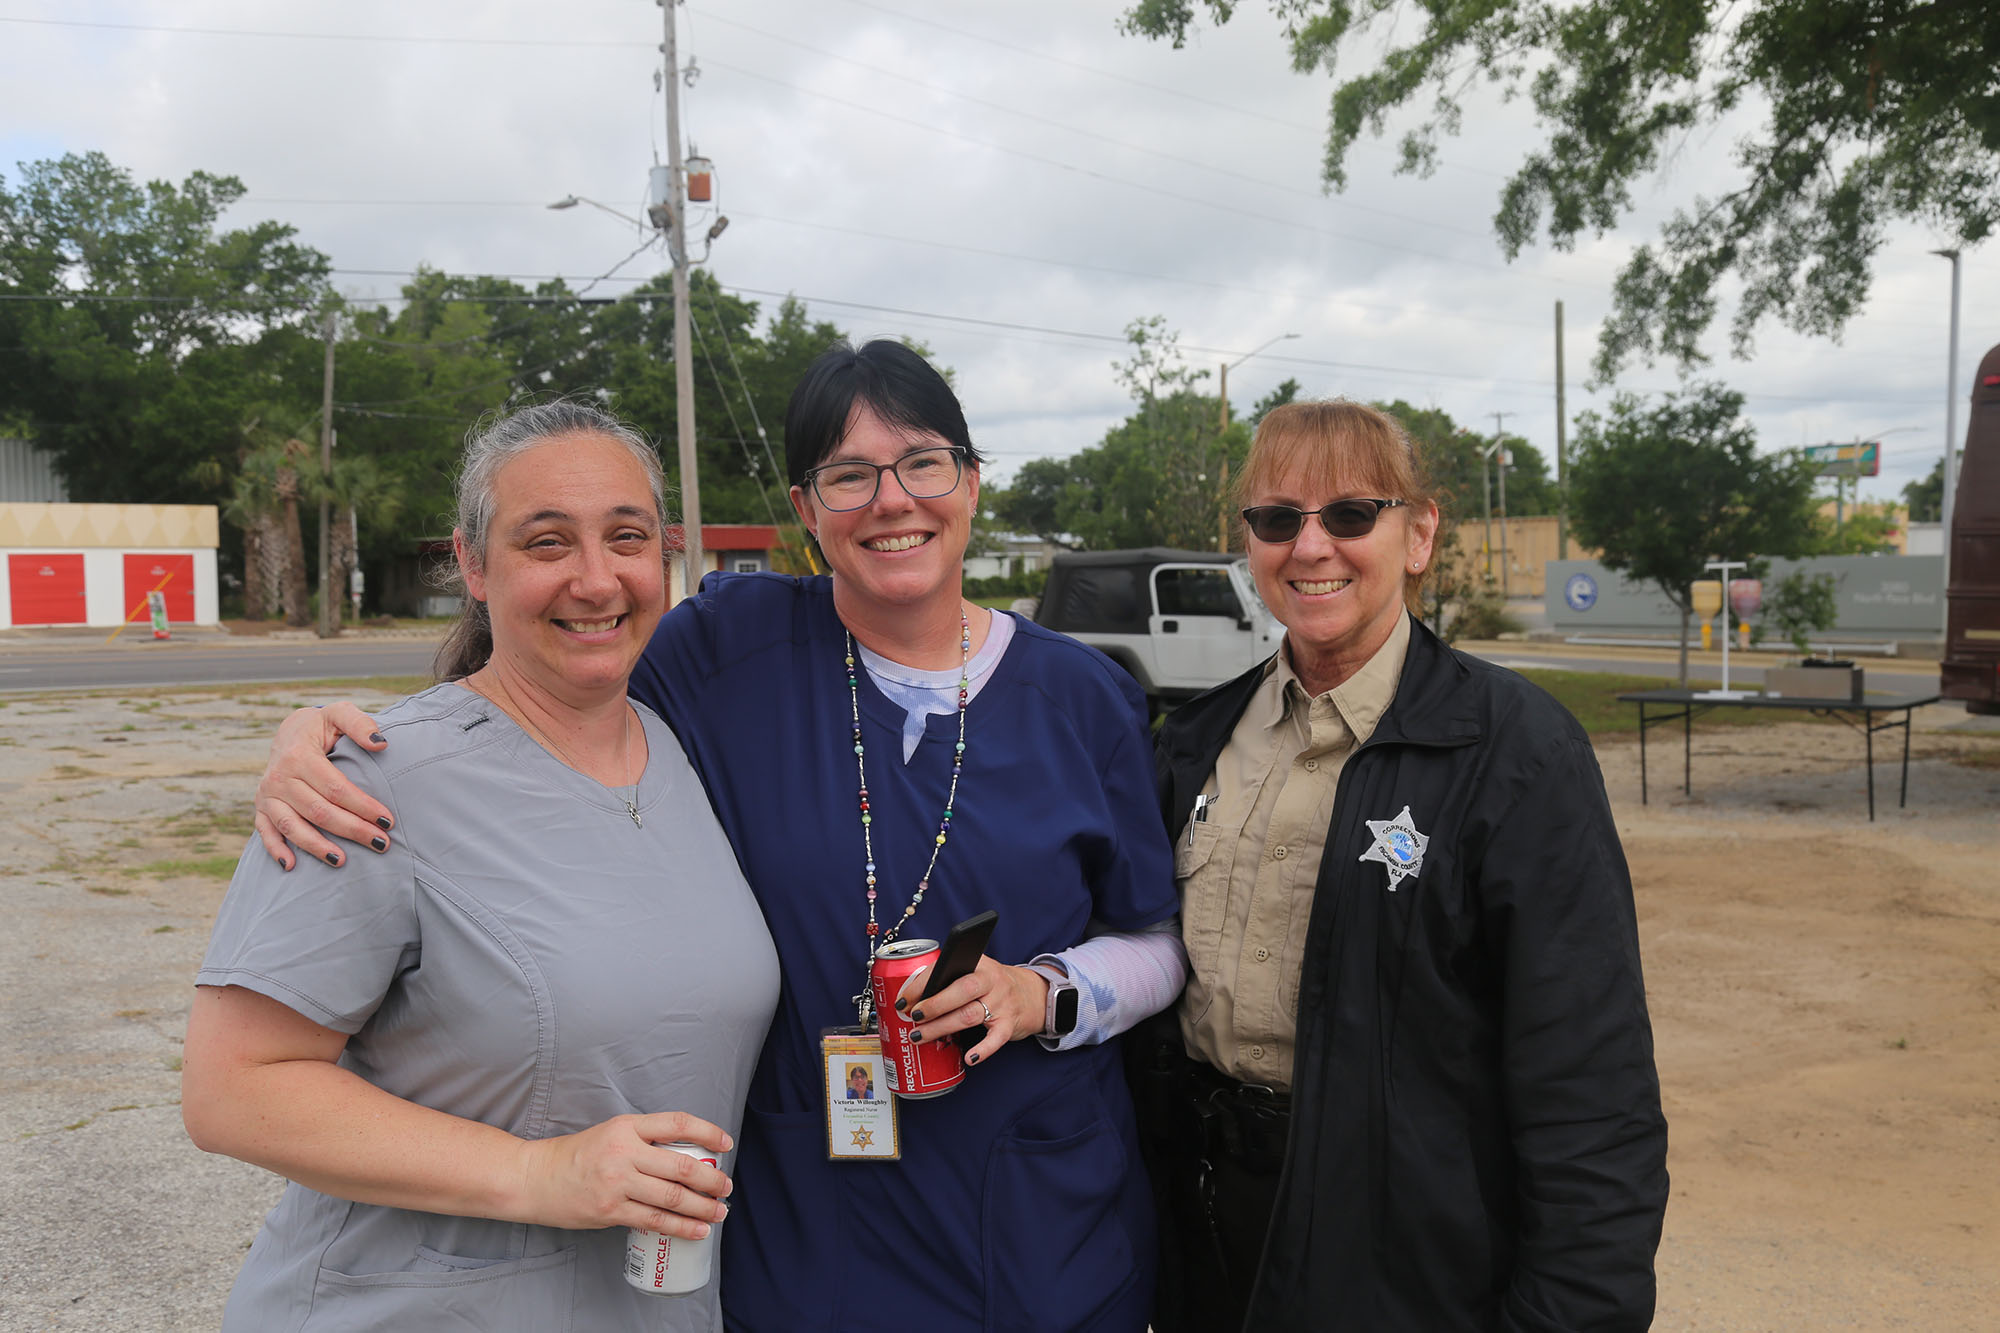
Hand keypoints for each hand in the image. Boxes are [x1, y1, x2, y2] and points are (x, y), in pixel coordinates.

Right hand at [253, 702, 391, 869]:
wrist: (289, 731)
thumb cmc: (322, 725)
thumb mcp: (339, 713)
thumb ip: (359, 723)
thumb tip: (380, 743)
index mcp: (299, 755)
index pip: (335, 788)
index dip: (362, 805)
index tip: (388, 820)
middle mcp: (279, 777)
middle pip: (319, 811)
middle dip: (352, 830)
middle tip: (382, 843)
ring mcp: (268, 794)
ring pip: (293, 826)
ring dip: (317, 847)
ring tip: (343, 860)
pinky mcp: (261, 807)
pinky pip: (265, 832)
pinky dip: (276, 850)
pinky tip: (292, 866)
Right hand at [514, 1112, 732, 1237]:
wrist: (536, 1178)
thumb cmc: (577, 1155)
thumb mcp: (612, 1132)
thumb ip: (645, 1139)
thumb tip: (687, 1155)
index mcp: (627, 1127)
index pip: (678, 1123)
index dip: (708, 1132)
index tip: (726, 1143)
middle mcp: (624, 1153)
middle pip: (681, 1166)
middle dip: (712, 1179)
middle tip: (726, 1186)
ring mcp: (618, 1184)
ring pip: (672, 1197)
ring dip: (703, 1207)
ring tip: (719, 1212)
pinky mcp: (611, 1211)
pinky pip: (655, 1221)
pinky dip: (681, 1227)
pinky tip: (697, 1230)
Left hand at [897, 955, 1049, 1067]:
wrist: (1032, 994)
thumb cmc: (992, 985)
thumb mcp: (975, 971)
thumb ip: (949, 979)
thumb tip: (912, 998)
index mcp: (978, 963)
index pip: (948, 968)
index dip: (923, 983)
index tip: (905, 998)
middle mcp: (992, 981)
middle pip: (962, 990)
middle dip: (934, 1004)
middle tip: (913, 1016)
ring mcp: (1002, 1003)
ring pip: (969, 1015)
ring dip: (941, 1028)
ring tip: (920, 1036)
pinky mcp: (1009, 1024)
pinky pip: (995, 1039)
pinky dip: (982, 1050)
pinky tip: (968, 1057)